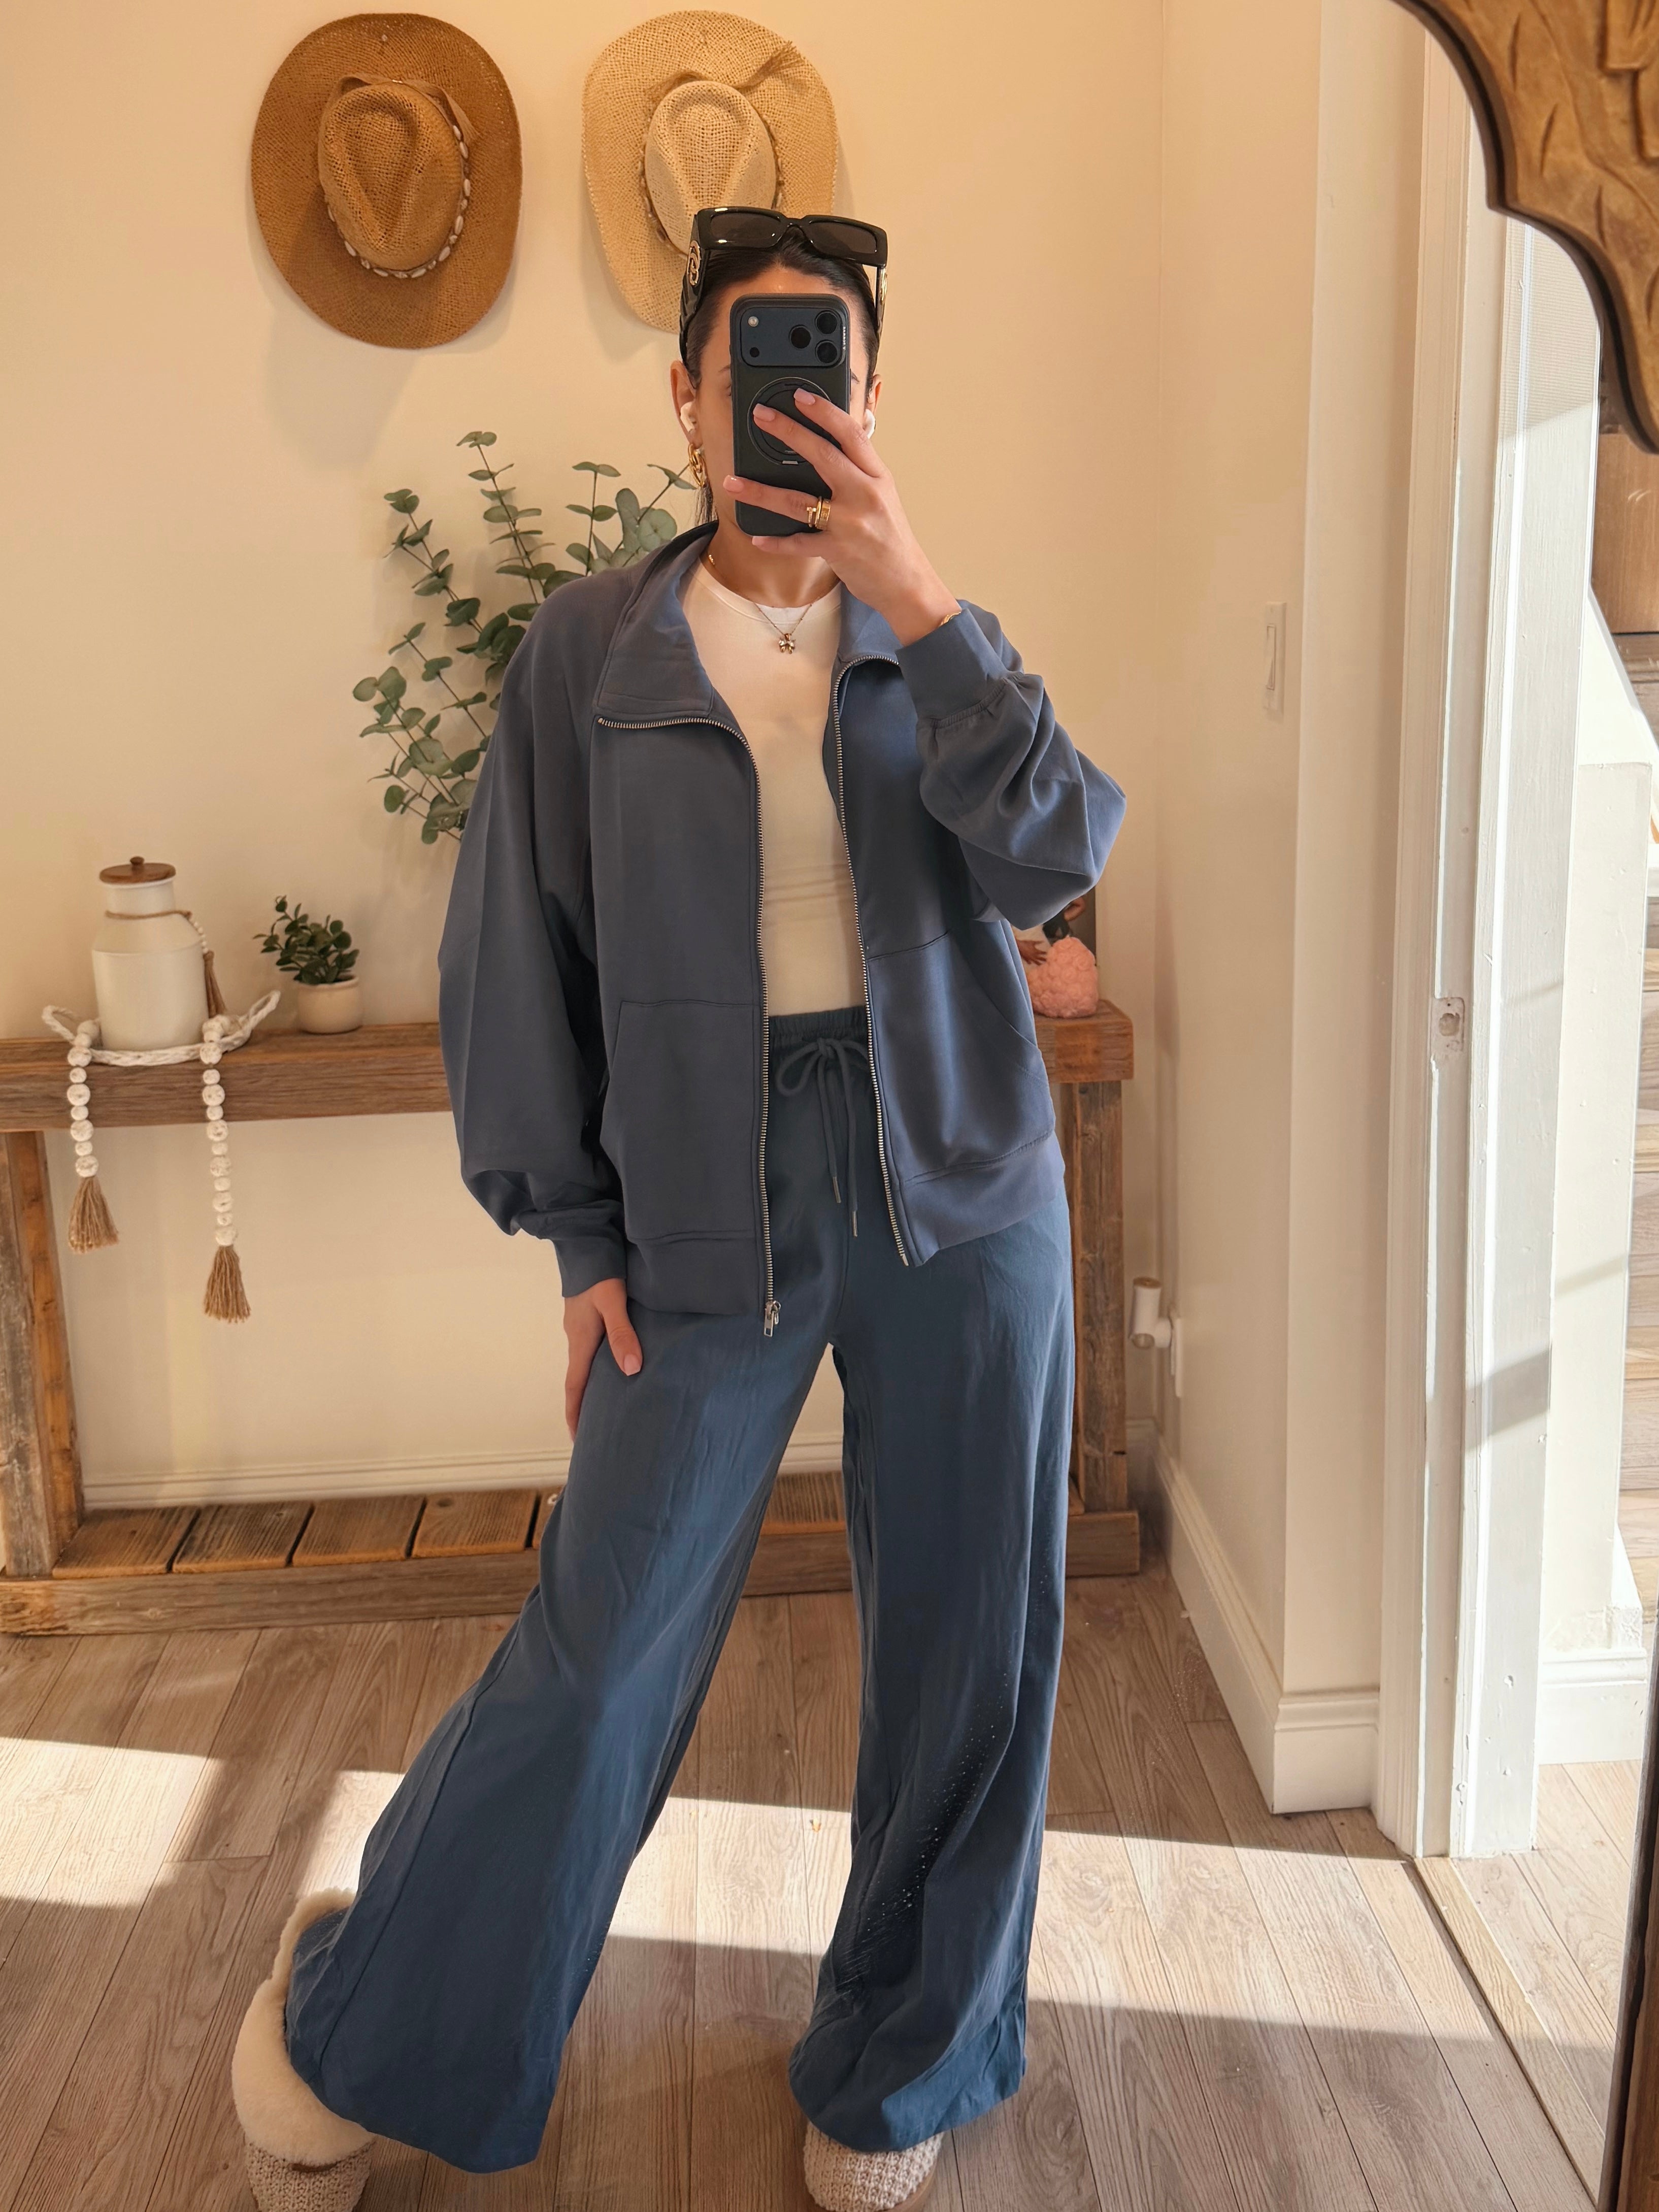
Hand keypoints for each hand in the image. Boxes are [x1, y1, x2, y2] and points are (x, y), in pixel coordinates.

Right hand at [563, 1277, 640, 1438]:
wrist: (584, 1241)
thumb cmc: (599, 1271)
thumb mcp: (612, 1301)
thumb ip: (622, 1333)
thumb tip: (631, 1369)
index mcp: (580, 1341)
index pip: (574, 1387)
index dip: (576, 1414)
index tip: (577, 1440)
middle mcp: (577, 1338)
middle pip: (579, 1380)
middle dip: (584, 1406)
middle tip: (595, 1430)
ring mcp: (581, 1326)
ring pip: (586, 1364)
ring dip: (592, 1386)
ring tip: (607, 1404)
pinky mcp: (587, 1316)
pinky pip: (592, 1349)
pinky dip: (600, 1365)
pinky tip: (615, 1364)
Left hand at [725, 391, 961, 645]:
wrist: (906, 582)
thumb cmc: (891, 538)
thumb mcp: (884, 495)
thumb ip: (861, 468)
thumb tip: (844, 433)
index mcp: (877, 476)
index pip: (850, 434)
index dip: (824, 411)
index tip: (800, 396)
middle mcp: (864, 494)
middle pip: (821, 455)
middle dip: (787, 432)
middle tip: (761, 417)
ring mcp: (849, 523)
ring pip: (797, 501)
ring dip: (761, 491)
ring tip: (733, 482)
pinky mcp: (837, 551)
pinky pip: (798, 543)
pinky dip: (776, 542)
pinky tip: (757, 536)